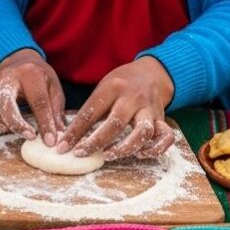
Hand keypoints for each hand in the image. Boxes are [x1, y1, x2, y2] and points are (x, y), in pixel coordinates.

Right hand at [0, 49, 65, 144]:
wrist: (21, 60)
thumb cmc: (40, 78)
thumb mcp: (54, 88)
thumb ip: (55, 111)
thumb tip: (58, 136)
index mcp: (31, 74)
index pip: (38, 101)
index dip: (45, 123)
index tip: (50, 141)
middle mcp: (8, 77)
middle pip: (5, 99)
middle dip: (15, 121)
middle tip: (28, 135)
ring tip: (1, 128)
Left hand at [57, 56, 175, 159]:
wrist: (152, 73)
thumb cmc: (121, 84)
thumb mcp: (103, 88)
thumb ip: (91, 110)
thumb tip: (69, 137)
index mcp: (113, 88)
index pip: (91, 112)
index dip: (75, 132)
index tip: (63, 147)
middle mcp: (133, 98)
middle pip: (116, 122)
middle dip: (96, 141)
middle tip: (81, 153)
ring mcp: (149, 109)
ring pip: (142, 131)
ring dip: (125, 147)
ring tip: (108, 155)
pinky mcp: (162, 119)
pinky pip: (166, 136)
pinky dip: (156, 148)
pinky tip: (141, 154)